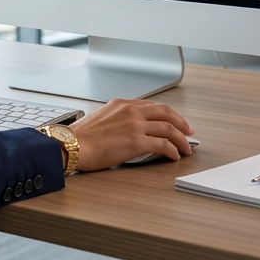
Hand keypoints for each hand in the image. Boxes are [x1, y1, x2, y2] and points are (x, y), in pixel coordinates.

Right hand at [67, 98, 194, 170]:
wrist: (70, 145)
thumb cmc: (79, 137)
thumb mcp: (100, 118)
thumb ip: (116, 119)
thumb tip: (126, 130)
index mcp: (122, 104)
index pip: (152, 105)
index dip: (167, 114)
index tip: (174, 121)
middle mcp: (130, 111)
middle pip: (166, 112)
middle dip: (181, 122)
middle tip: (189, 132)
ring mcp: (135, 125)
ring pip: (169, 128)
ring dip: (182, 139)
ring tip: (187, 148)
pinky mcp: (136, 142)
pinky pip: (163, 145)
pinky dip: (173, 150)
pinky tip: (175, 156)